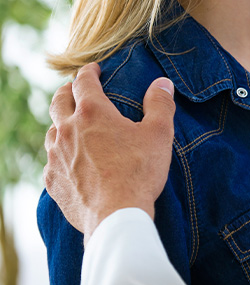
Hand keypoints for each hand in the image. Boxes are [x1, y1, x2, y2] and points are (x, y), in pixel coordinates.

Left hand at [43, 63, 175, 241]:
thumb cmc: (139, 171)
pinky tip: (72, 161)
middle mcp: (67, 130)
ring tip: (73, 125)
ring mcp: (56, 156)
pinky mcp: (52, 181)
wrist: (115, 215)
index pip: (83, 81)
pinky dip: (60, 154)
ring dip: (61, 123)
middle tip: (75, 89)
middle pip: (58, 101)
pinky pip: (51, 161)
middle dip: (66, 91)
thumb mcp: (159, 133)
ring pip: (51, 131)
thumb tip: (162, 83)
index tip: (94, 69)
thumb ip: (160, 104)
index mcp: (92, 112)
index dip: (89, 71)